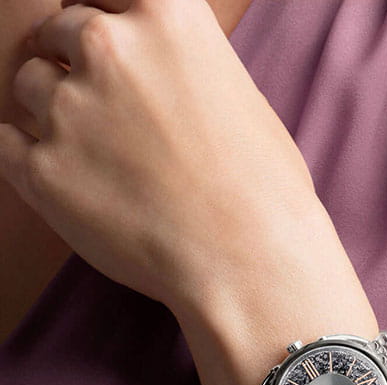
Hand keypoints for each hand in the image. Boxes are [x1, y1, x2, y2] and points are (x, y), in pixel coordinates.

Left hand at [0, 0, 320, 312]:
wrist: (250, 261)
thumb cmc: (264, 190)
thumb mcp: (240, 98)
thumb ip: (182, 68)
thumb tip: (157, 76)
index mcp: (168, 17)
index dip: (101, 20)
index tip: (103, 45)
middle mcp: (109, 48)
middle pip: (58, 31)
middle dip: (72, 60)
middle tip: (101, 107)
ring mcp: (68, 108)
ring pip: (29, 85)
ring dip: (53, 110)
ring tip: (98, 156)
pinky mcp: (43, 171)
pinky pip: (7, 143)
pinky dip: (31, 156)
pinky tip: (73, 179)